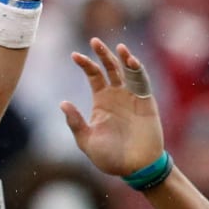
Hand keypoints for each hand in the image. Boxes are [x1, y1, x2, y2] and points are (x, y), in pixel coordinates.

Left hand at [60, 40, 164, 175]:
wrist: (135, 168)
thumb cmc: (110, 158)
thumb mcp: (87, 141)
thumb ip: (75, 123)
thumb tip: (62, 103)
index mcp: (101, 101)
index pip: (93, 75)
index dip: (85, 64)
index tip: (74, 56)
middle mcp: (117, 95)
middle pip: (109, 68)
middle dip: (102, 54)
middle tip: (94, 40)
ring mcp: (132, 97)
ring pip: (127, 71)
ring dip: (122, 58)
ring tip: (118, 47)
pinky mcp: (146, 102)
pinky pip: (142, 82)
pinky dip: (138, 70)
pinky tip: (130, 61)